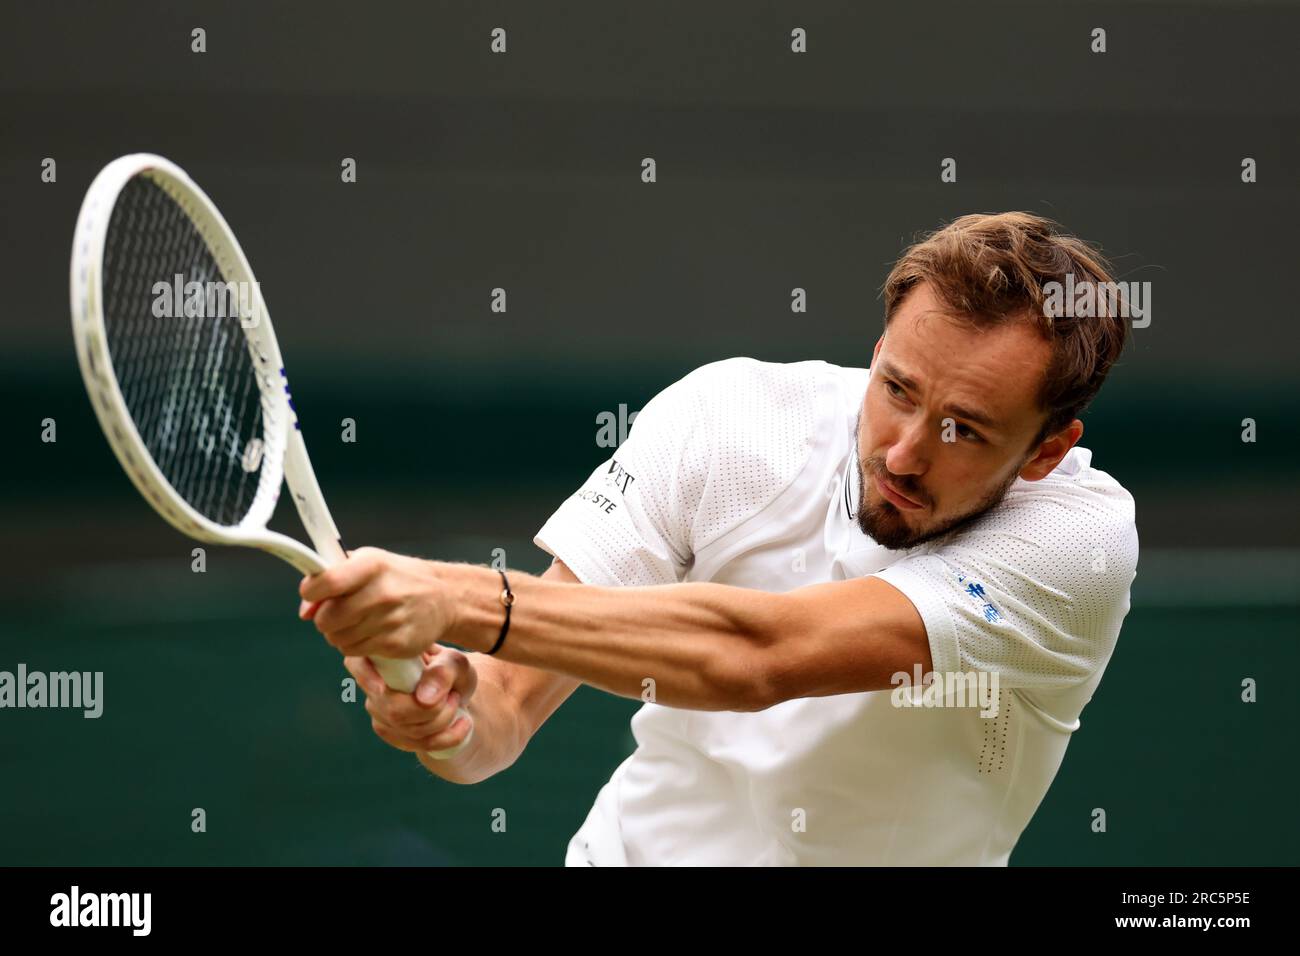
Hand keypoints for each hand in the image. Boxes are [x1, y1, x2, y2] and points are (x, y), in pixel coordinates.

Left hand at [299, 547, 454, 659]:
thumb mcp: (368, 564)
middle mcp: (383, 593)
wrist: (443, 598)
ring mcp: (391, 621)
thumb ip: (332, 580)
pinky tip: (370, 632)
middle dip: (324, 618)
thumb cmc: (398, 578)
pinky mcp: (396, 644)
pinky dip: (355, 645)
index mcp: (373, 566)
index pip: (326, 582)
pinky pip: (355, 651)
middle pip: (327, 618)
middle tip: (337, 612)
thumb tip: (306, 611)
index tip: (314, 592)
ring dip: (339, 633)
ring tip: (356, 621)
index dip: (311, 591)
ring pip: (337, 639)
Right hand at [345, 647, 476, 755]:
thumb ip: (443, 672)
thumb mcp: (455, 663)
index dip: (364, 676)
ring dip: (443, 720)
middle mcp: (373, 685)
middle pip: (392, 709)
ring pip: (407, 730)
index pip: (357, 663)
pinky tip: (463, 724)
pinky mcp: (391, 733)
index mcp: (383, 658)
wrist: (457, 692)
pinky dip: (447, 737)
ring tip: (456, 702)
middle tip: (452, 696)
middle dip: (431, 710)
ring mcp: (378, 712)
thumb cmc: (450, 669)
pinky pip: (417, 744)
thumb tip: (424, 699)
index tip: (384, 687)